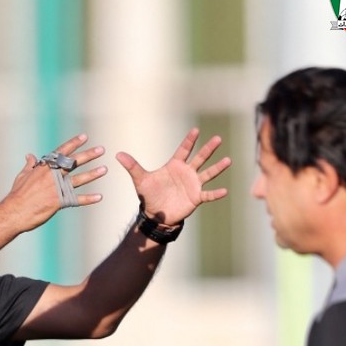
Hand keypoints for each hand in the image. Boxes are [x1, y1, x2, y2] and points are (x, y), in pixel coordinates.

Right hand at [7, 133, 106, 228]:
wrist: (14, 212)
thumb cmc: (17, 195)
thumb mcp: (22, 176)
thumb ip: (30, 166)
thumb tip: (30, 156)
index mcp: (44, 167)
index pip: (61, 152)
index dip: (73, 143)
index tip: (84, 137)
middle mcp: (52, 175)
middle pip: (73, 162)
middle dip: (88, 155)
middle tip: (101, 149)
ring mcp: (56, 189)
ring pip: (78, 179)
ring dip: (92, 174)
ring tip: (104, 169)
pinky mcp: (58, 202)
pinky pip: (76, 200)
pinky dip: (88, 199)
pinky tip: (99, 197)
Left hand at [116, 128, 230, 227]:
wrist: (156, 214)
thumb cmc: (149, 195)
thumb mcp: (141, 180)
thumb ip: (132, 167)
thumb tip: (117, 154)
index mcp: (174, 166)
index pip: (183, 150)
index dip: (189, 141)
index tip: (196, 130)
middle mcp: (186, 173)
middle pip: (200, 158)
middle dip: (208, 149)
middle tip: (218, 138)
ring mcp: (193, 185)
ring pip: (207, 174)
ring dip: (217, 168)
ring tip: (228, 160)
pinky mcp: (196, 198)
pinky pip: (207, 195)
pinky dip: (215, 194)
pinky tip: (224, 191)